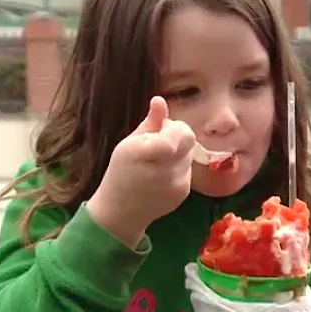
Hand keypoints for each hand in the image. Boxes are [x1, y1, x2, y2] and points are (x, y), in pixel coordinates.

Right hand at [87, 96, 195, 247]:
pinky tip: (162, 176)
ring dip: (178, 152)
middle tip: (159, 143)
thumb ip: (149, 123)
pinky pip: (188, 169)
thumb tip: (160, 100)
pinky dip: (179, 167)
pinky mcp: (184, 193)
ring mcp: (176, 184)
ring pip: (189, 153)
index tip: (160, 130)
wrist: (121, 212)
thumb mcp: (128, 143)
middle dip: (177, 136)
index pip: (178, 132)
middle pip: (188, 140)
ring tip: (158, 162)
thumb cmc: (121, 172)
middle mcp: (164, 169)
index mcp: (145, 153)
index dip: (172, 128)